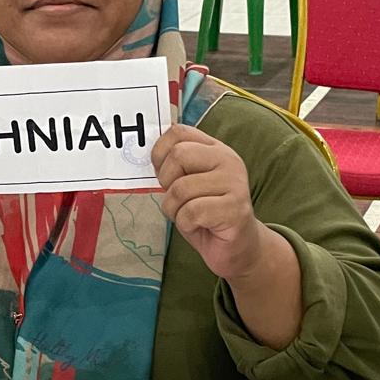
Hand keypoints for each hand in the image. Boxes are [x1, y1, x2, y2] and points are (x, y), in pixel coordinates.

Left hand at [152, 123, 263, 281]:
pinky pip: (191, 212)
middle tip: (177, 199)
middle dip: (166, 182)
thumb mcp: (188, 183)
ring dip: (175, 209)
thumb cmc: (206, 214)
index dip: (160, 153)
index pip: (178, 132)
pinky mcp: (235, 209)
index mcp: (215, 149)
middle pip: (178, 155)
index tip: (164, 174)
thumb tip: (141, 152)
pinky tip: (200, 226)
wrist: (238, 247)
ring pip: (181, 189)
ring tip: (190, 216)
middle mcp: (228, 160)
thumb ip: (174, 165)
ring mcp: (235, 183)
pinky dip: (186, 224)